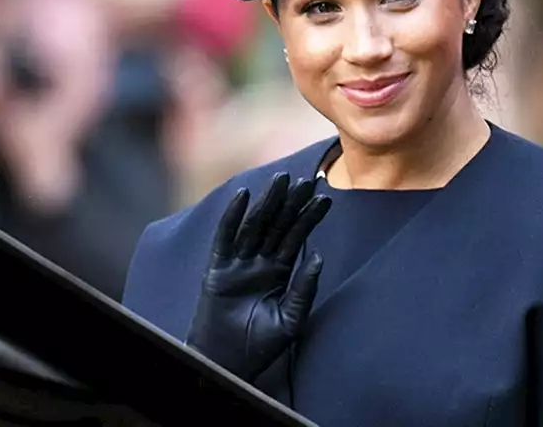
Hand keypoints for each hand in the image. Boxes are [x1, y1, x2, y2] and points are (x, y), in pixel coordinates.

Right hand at [186, 173, 331, 380]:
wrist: (230, 363)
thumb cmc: (261, 344)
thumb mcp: (291, 317)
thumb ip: (304, 288)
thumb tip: (318, 255)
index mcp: (279, 271)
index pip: (296, 237)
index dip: (309, 217)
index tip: (325, 197)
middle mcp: (259, 262)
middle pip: (277, 225)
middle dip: (291, 203)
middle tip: (307, 180)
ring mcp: (238, 264)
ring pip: (255, 226)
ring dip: (267, 202)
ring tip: (282, 180)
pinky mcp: (217, 270)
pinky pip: (225, 238)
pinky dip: (233, 216)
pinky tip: (243, 196)